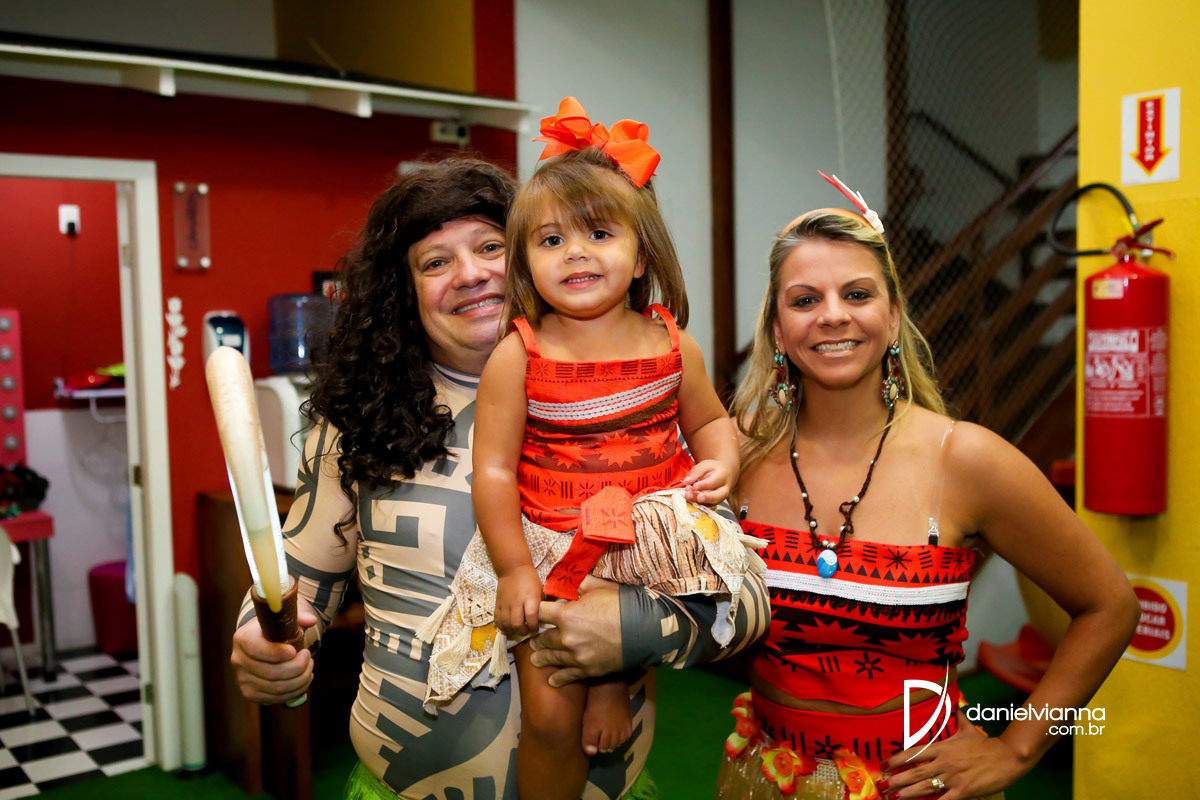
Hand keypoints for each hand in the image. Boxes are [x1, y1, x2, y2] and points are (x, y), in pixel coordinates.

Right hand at [231, 596, 316, 704]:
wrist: (263, 642)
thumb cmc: (275, 629)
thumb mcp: (284, 618)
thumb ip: (298, 616)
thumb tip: (310, 620)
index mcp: (243, 638)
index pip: (257, 649)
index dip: (278, 653)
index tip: (295, 651)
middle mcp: (238, 660)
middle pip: (271, 673)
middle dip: (297, 667)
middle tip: (308, 656)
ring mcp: (243, 679)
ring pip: (276, 688)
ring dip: (300, 679)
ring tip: (309, 667)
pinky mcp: (251, 693)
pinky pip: (276, 698)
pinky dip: (295, 690)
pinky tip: (303, 679)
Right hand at [495, 564, 542, 636]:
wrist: (513, 568)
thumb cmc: (530, 579)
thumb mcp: (540, 590)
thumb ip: (541, 605)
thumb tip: (546, 619)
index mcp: (530, 598)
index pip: (531, 618)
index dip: (534, 627)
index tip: (536, 628)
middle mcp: (517, 602)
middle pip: (517, 624)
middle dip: (522, 632)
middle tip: (526, 631)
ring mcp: (505, 603)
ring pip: (506, 624)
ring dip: (512, 631)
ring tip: (517, 630)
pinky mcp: (498, 603)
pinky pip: (497, 619)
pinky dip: (502, 626)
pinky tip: (507, 627)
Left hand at [528, 576, 622, 686]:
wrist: (642, 629)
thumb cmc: (620, 604)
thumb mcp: (598, 586)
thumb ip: (578, 585)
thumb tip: (568, 583)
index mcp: (566, 614)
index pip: (540, 613)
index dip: (537, 612)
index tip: (537, 615)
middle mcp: (566, 637)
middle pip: (543, 639)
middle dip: (537, 640)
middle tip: (533, 642)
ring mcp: (576, 656)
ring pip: (552, 658)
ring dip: (542, 658)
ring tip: (536, 660)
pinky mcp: (587, 669)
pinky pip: (568, 676)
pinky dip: (558, 678)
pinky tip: (552, 680)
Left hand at [681, 458, 733, 504]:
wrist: (726, 474)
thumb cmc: (714, 469)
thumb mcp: (705, 465)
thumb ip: (696, 472)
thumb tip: (686, 482)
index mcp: (722, 476)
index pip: (714, 482)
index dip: (704, 485)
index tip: (694, 486)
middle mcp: (724, 489)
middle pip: (718, 496)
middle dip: (707, 498)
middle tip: (698, 498)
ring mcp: (720, 498)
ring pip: (712, 503)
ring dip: (699, 501)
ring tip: (688, 496)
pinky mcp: (715, 503)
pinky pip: (708, 505)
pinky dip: (698, 503)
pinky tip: (689, 497)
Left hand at [878, 710, 1029, 798]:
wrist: (1008, 757)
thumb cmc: (987, 745)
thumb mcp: (968, 729)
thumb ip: (958, 718)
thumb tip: (954, 705)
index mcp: (942, 747)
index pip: (914, 753)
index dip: (897, 760)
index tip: (884, 765)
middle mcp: (944, 762)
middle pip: (915, 771)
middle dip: (896, 780)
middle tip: (881, 785)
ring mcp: (953, 777)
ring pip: (924, 786)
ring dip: (907, 793)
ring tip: (892, 797)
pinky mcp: (963, 791)